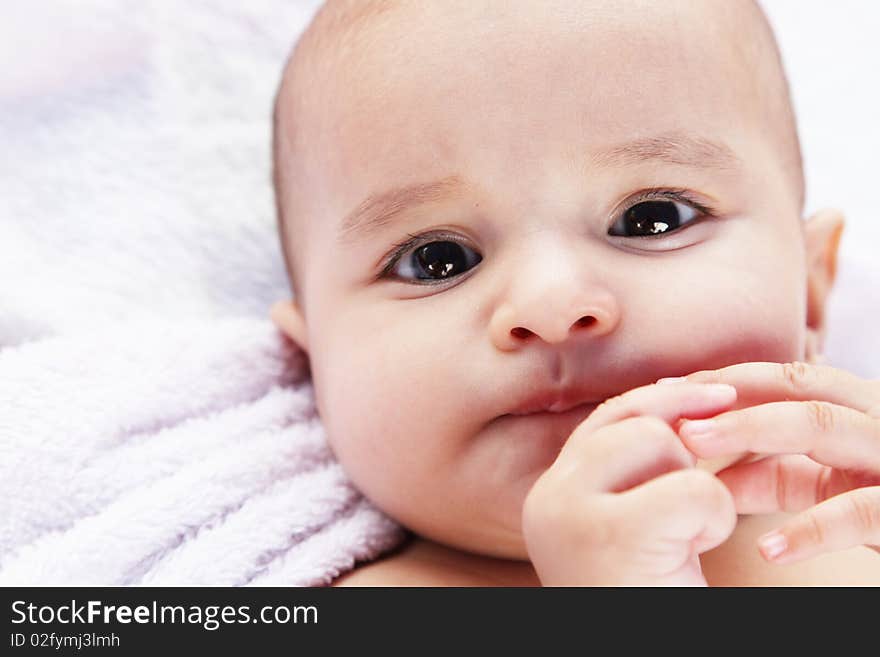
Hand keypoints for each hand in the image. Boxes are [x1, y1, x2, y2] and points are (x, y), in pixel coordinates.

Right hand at [522, 381, 738, 585]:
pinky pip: (697, 488)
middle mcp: (549, 497)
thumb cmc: (649, 596)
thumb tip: (683, 391)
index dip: (664, 401)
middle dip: (682, 453)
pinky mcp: (614, 535)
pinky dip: (717, 519)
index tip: (716, 396)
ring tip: (688, 540)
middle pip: (635, 420)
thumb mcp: (633, 526)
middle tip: (694, 509)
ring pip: (661, 441)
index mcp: (551, 493)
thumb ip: (635, 469)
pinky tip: (696, 554)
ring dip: (701, 489)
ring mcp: (573, 513)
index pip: (608, 418)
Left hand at [669, 361, 879, 564]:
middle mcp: (877, 419)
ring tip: (694, 450)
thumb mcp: (824, 485)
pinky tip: (767, 549)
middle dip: (731, 394)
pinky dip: (811, 530)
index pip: (784, 378)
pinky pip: (861, 511)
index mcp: (856, 408)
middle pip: (799, 387)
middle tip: (670, 413)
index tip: (665, 391)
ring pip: (826, 426)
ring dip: (752, 431)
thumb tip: (706, 475)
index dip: (724, 381)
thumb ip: (770, 474)